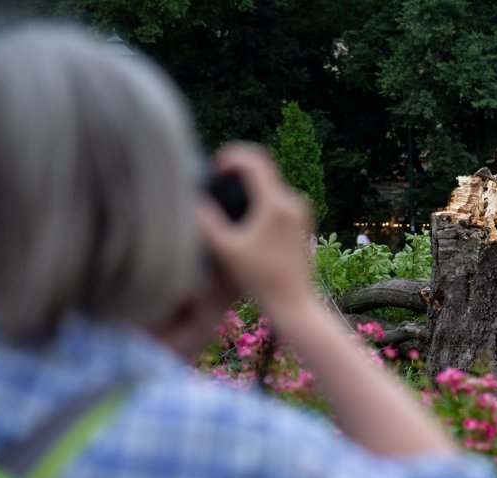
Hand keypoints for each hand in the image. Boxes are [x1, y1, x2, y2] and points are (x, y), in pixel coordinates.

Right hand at [198, 143, 312, 309]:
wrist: (293, 302)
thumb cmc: (259, 278)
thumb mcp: (225, 249)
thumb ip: (207, 221)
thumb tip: (194, 200)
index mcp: (277, 203)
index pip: (254, 160)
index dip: (231, 156)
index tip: (214, 169)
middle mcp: (294, 201)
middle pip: (263, 168)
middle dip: (238, 169)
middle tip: (216, 179)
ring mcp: (301, 211)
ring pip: (271, 183)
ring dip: (249, 184)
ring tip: (226, 197)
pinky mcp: (302, 222)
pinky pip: (278, 197)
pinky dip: (260, 197)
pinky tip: (243, 214)